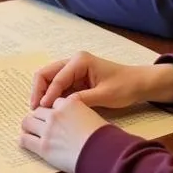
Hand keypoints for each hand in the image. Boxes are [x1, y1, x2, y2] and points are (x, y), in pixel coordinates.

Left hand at [19, 96, 107, 172]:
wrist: (102, 154)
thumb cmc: (104, 137)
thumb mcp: (94, 117)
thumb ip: (82, 114)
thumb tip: (81, 121)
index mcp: (70, 104)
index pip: (55, 101)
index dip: (54, 109)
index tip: (54, 115)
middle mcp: (56, 114)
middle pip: (39, 110)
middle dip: (40, 117)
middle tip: (41, 124)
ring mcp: (48, 130)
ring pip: (27, 122)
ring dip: (28, 126)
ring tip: (30, 131)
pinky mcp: (43, 147)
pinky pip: (25, 140)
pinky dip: (24, 140)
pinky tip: (25, 142)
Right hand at [30, 52, 157, 109]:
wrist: (139, 84)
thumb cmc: (125, 86)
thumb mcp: (105, 95)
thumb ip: (82, 99)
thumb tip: (61, 107)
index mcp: (80, 61)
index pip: (57, 78)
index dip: (48, 94)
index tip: (42, 109)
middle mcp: (73, 62)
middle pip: (46, 74)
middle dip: (38, 91)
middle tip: (34, 109)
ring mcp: (72, 69)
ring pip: (49, 80)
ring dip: (43, 94)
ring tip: (40, 111)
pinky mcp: (74, 78)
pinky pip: (57, 86)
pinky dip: (51, 96)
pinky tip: (50, 109)